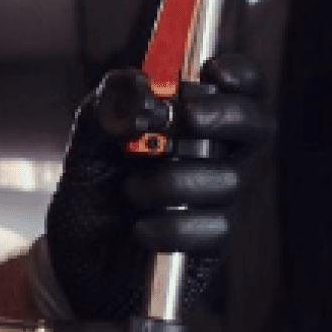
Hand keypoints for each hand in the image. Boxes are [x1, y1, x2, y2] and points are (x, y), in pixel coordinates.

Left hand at [43, 54, 272, 320]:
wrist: (74, 260)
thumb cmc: (92, 194)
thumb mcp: (89, 141)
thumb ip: (111, 103)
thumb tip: (143, 89)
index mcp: (194, 122)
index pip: (241, 89)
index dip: (240, 74)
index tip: (211, 71)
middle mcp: (216, 157)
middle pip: (258, 126)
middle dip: (226, 115)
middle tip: (186, 117)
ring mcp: (218, 200)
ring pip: (230, 180)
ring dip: (174, 179)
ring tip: (132, 191)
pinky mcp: (212, 243)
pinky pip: (214, 228)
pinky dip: (172, 226)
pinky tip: (141, 229)